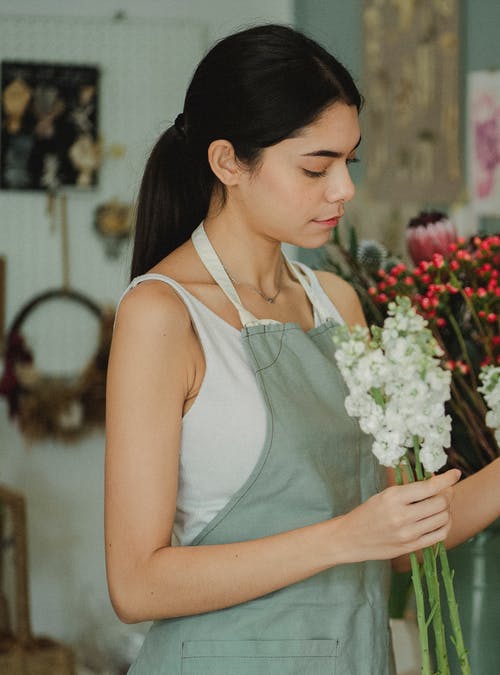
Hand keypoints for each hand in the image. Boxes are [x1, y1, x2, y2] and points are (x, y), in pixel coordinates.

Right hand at [336, 469, 460, 562]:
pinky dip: (445, 524)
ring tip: (439, 505)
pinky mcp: (411, 547)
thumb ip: (409, 489)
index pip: (429, 487)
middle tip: (444, 491)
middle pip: (441, 503)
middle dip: (447, 494)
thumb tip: (434, 480)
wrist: (351, 538)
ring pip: (443, 518)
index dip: (447, 479)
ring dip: (447, 510)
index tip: (455, 474)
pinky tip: (439, 519)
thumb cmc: (367, 512)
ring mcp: (408, 534)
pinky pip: (440, 535)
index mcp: (393, 497)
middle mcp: (402, 516)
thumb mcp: (384, 495)